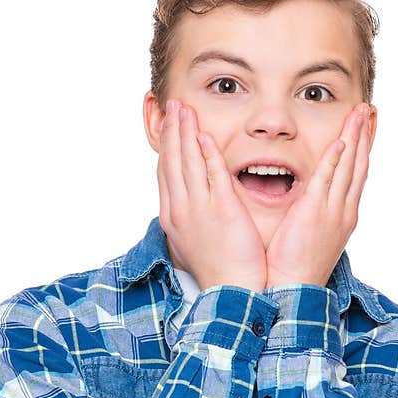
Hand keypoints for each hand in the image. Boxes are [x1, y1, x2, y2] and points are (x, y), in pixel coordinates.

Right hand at [157, 98, 267, 291]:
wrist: (231, 291)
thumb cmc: (219, 268)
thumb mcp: (194, 240)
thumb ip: (192, 216)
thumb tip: (190, 202)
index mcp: (173, 216)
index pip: (166, 172)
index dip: (167, 145)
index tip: (169, 125)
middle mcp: (181, 209)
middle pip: (173, 161)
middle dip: (173, 130)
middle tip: (174, 105)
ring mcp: (199, 210)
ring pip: (188, 163)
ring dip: (186, 133)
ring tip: (185, 110)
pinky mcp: (223, 211)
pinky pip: (212, 176)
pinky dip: (207, 154)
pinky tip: (205, 136)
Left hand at [264, 103, 371, 288]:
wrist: (295, 290)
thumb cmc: (297, 266)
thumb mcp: (314, 235)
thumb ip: (316, 212)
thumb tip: (314, 198)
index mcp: (344, 215)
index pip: (356, 174)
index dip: (362, 149)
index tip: (366, 128)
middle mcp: (344, 210)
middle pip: (358, 165)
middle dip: (364, 135)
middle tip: (368, 110)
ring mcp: (332, 212)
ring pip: (348, 167)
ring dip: (355, 138)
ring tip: (360, 114)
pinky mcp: (313, 214)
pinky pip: (326, 181)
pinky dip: (335, 161)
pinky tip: (341, 142)